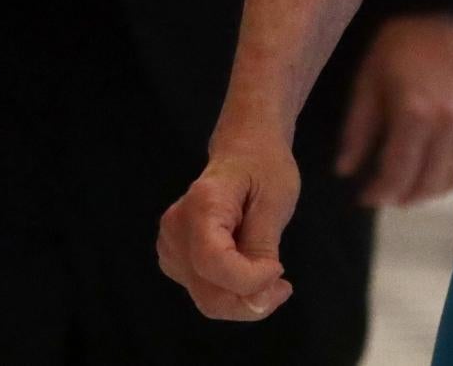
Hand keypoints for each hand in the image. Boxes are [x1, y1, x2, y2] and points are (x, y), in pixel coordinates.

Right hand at [159, 129, 301, 321]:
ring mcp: (170, 246)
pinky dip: (233, 293)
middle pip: (209, 292)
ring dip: (244, 299)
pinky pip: (205, 293)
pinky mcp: (175, 259)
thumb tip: (256, 302)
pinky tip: (250, 270)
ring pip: (208, 300)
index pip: (214, 263)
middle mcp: (176, 228)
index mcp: (201, 204)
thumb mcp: (276, 202)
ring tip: (268, 272)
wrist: (244, 151)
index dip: (250, 279)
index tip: (280, 270)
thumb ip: (262, 253)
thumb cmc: (264, 168)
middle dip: (251, 299)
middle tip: (282, 285)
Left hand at [336, 14, 452, 206]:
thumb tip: (345, 170)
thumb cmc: (401, 42)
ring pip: (450, 177)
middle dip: (401, 196)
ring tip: (407, 182)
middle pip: (426, 184)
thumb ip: (357, 129)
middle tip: (384, 194)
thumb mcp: (368, 79)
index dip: (378, 193)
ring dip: (426, 187)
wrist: (448, 9)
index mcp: (414, 114)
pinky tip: (436, 167)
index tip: (364, 196)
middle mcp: (448, 124)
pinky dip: (450, 171)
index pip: (396, 175)